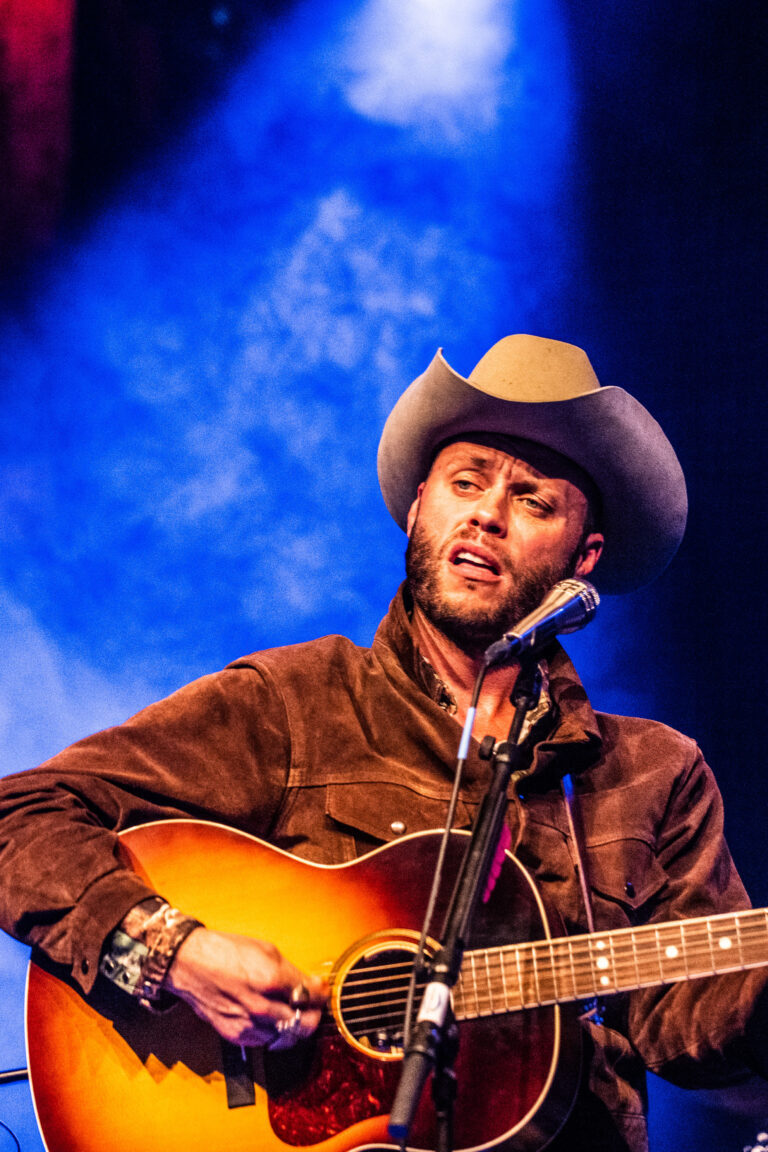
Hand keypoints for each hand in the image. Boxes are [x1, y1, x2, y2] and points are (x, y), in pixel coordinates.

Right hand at [165, 928, 325, 1047]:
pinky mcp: (236, 1035)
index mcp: (272, 979)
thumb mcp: (265, 950)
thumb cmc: (225, 952)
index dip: (321, 993)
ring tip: (290, 1011)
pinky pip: (265, 1040)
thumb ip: (291, 971)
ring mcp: (249, 1024)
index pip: (312, 996)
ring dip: (293, 1026)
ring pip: (287, 1036)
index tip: (322, 990)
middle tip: (312, 1006)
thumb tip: (311, 983)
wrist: (189, 964)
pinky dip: (272, 1031)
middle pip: (306, 1023)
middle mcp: (262, 1006)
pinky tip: (269, 1017)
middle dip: (313, 1014)